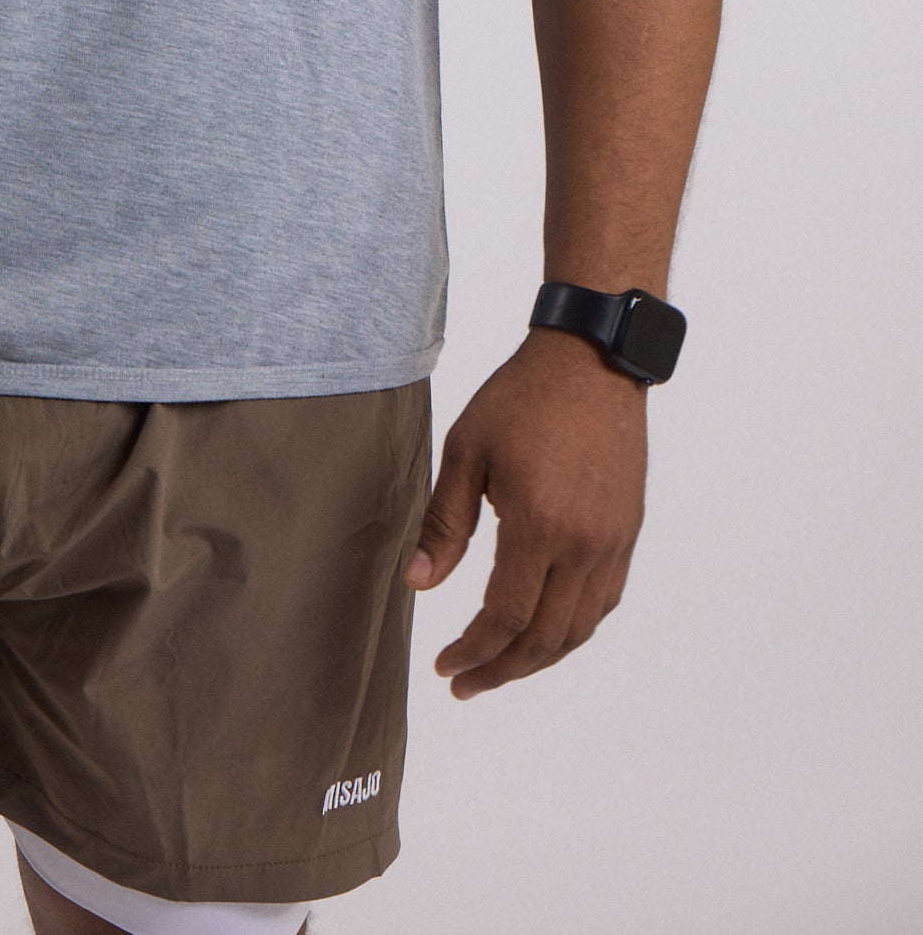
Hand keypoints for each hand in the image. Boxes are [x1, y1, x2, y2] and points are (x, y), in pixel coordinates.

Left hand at [405, 329, 646, 696]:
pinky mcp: (627, 534)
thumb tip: (418, 585)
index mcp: (539, 524)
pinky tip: (543, 630)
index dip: (474, 651)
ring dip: (537, 658)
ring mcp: (613, 543)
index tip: (446, 667)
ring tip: (499, 666)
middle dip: (501, 669)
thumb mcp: (466, 449)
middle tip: (465, 683)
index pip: (505, 616)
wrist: (592, 361)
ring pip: (579, 629)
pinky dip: (571, 629)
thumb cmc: (522, 397)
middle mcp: (584, 544)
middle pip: (544, 637)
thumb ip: (444, 523)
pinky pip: (603, 603)